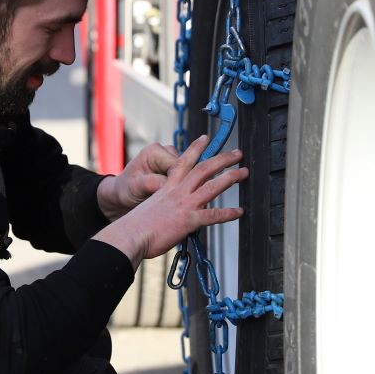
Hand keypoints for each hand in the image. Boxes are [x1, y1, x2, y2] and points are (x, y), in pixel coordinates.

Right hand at [94, 135, 245, 265]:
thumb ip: (165, 207)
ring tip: (244, 173)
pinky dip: (228, 214)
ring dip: (230, 178)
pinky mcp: (188, 221)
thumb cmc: (136, 227)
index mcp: (167, 187)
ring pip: (212, 186)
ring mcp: (184, 205)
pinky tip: (240, 212)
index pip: (183, 161)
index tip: (205, 138)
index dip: (196, 148)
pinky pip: (213, 216)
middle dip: (223, 159)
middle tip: (237, 153)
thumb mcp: (151, 209)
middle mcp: (177, 192)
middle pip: (203, 169)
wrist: (130, 235)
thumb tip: (172, 214)